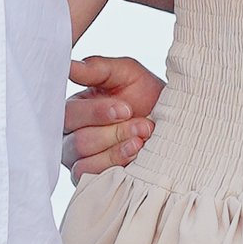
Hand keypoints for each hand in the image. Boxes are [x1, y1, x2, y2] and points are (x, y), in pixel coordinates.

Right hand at [63, 56, 162, 179]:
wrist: (175, 123)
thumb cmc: (146, 95)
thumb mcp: (127, 73)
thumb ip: (96, 68)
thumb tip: (67, 65)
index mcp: (74, 108)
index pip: (68, 113)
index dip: (96, 113)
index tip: (126, 108)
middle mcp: (70, 135)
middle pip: (77, 140)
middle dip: (114, 132)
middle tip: (142, 124)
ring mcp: (79, 160)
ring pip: (84, 159)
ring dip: (117, 149)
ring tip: (142, 139)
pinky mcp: (91, 178)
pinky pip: (91, 177)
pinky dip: (114, 165)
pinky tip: (136, 155)